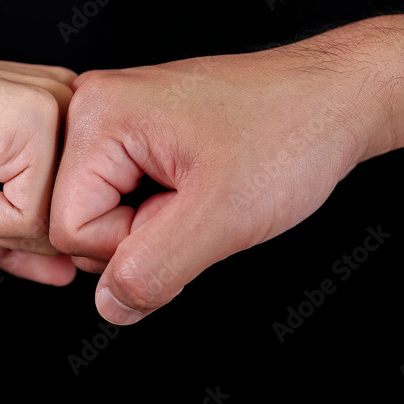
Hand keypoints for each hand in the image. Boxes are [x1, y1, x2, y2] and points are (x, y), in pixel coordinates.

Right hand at [0, 39, 77, 285]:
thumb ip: (18, 237)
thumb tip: (63, 275)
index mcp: (63, 111)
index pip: (76, 209)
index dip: (18, 224)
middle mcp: (72, 101)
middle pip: (71, 220)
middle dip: (6, 225)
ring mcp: (56, 106)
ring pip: (53, 224)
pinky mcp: (32, 119)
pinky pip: (28, 215)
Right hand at [50, 44, 380, 322]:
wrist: (334, 98)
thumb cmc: (291, 131)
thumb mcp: (223, 217)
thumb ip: (154, 269)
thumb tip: (110, 304)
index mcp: (98, 114)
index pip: (69, 227)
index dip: (130, 246)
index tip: (186, 214)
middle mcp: (95, 108)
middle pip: (77, 221)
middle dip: (139, 236)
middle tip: (197, 203)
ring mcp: (114, 119)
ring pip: (102, 216)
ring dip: (154, 226)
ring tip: (202, 192)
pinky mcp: (134, 134)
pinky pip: (124, 199)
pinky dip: (162, 211)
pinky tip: (198, 189)